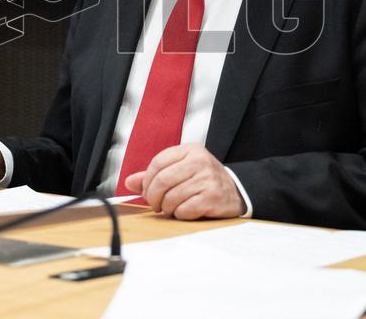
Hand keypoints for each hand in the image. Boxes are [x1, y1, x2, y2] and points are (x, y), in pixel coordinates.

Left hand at [123, 143, 246, 219]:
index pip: (157, 163)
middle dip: (153, 197)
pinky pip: (184, 210)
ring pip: (171, 197)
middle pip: (162, 180)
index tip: (148, 192)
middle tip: (155, 205)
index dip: (147, 181)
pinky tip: (186, 211)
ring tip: (172, 208)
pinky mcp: (213, 197)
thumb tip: (129, 182)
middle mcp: (200, 161)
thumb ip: (156, 174)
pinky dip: (180, 214)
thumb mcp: (182, 169)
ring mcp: (208, 179)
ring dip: (167, 208)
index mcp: (190, 150)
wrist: (236, 190)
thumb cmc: (204, 180)